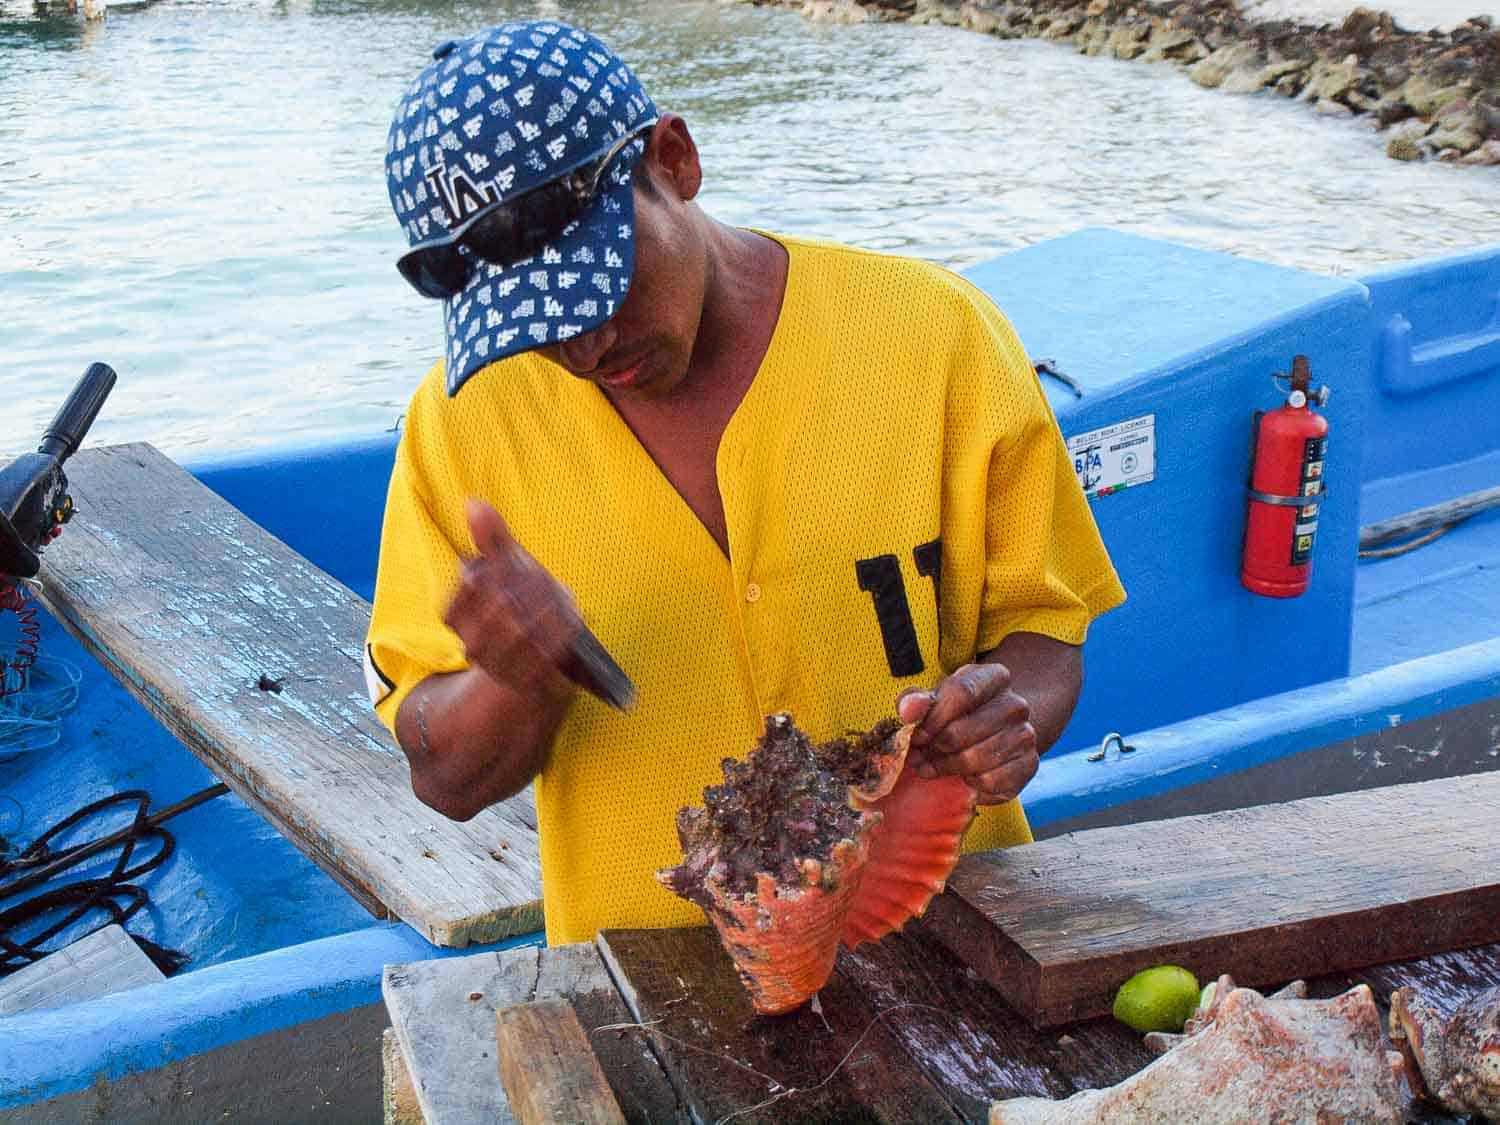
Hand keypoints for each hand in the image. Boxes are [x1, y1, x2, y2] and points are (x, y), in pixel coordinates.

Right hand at [443, 498, 578, 700]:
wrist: (538, 660)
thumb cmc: (518, 603)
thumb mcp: (504, 568)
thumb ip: (490, 538)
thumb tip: (473, 502)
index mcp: (454, 617)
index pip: (473, 582)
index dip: (501, 568)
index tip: (517, 566)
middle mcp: (470, 644)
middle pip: (499, 604)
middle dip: (528, 585)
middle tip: (544, 578)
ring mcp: (497, 666)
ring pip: (521, 629)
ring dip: (547, 606)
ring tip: (559, 596)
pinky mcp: (526, 680)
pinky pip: (545, 652)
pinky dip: (562, 631)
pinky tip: (571, 617)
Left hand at [896, 662, 1038, 804]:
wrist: (997, 732)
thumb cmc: (959, 713)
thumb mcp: (936, 698)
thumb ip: (916, 700)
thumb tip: (909, 710)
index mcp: (994, 677)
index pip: (961, 692)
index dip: (932, 718)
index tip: (916, 734)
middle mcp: (1015, 705)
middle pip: (962, 731)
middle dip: (934, 748)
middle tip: (919, 755)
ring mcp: (1025, 736)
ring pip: (974, 760)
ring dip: (946, 767)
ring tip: (934, 766)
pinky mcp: (1029, 766)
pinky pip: (990, 782)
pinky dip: (971, 784)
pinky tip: (964, 775)